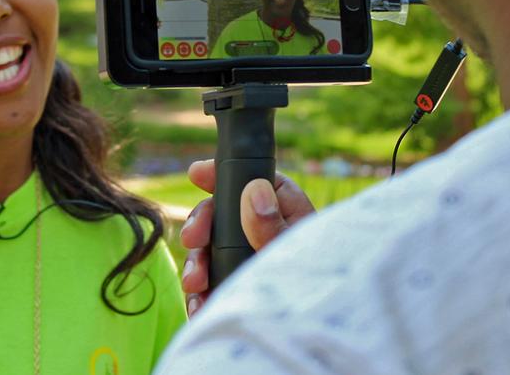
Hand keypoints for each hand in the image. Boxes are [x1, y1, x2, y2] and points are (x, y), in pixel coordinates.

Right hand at [178, 159, 315, 316]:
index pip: (250, 180)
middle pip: (220, 214)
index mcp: (283, 209)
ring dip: (195, 264)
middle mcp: (261, 229)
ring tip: (195, 283)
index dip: (220, 174)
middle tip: (192, 239)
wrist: (317, 335)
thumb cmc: (315, 286)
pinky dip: (199, 294)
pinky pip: (209, 285)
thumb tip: (254, 191)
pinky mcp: (235, 286)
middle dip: (199, 225)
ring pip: (209, 250)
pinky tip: (199, 306)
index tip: (196, 173)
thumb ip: (273, 227)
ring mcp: (245, 258)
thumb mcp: (293, 254)